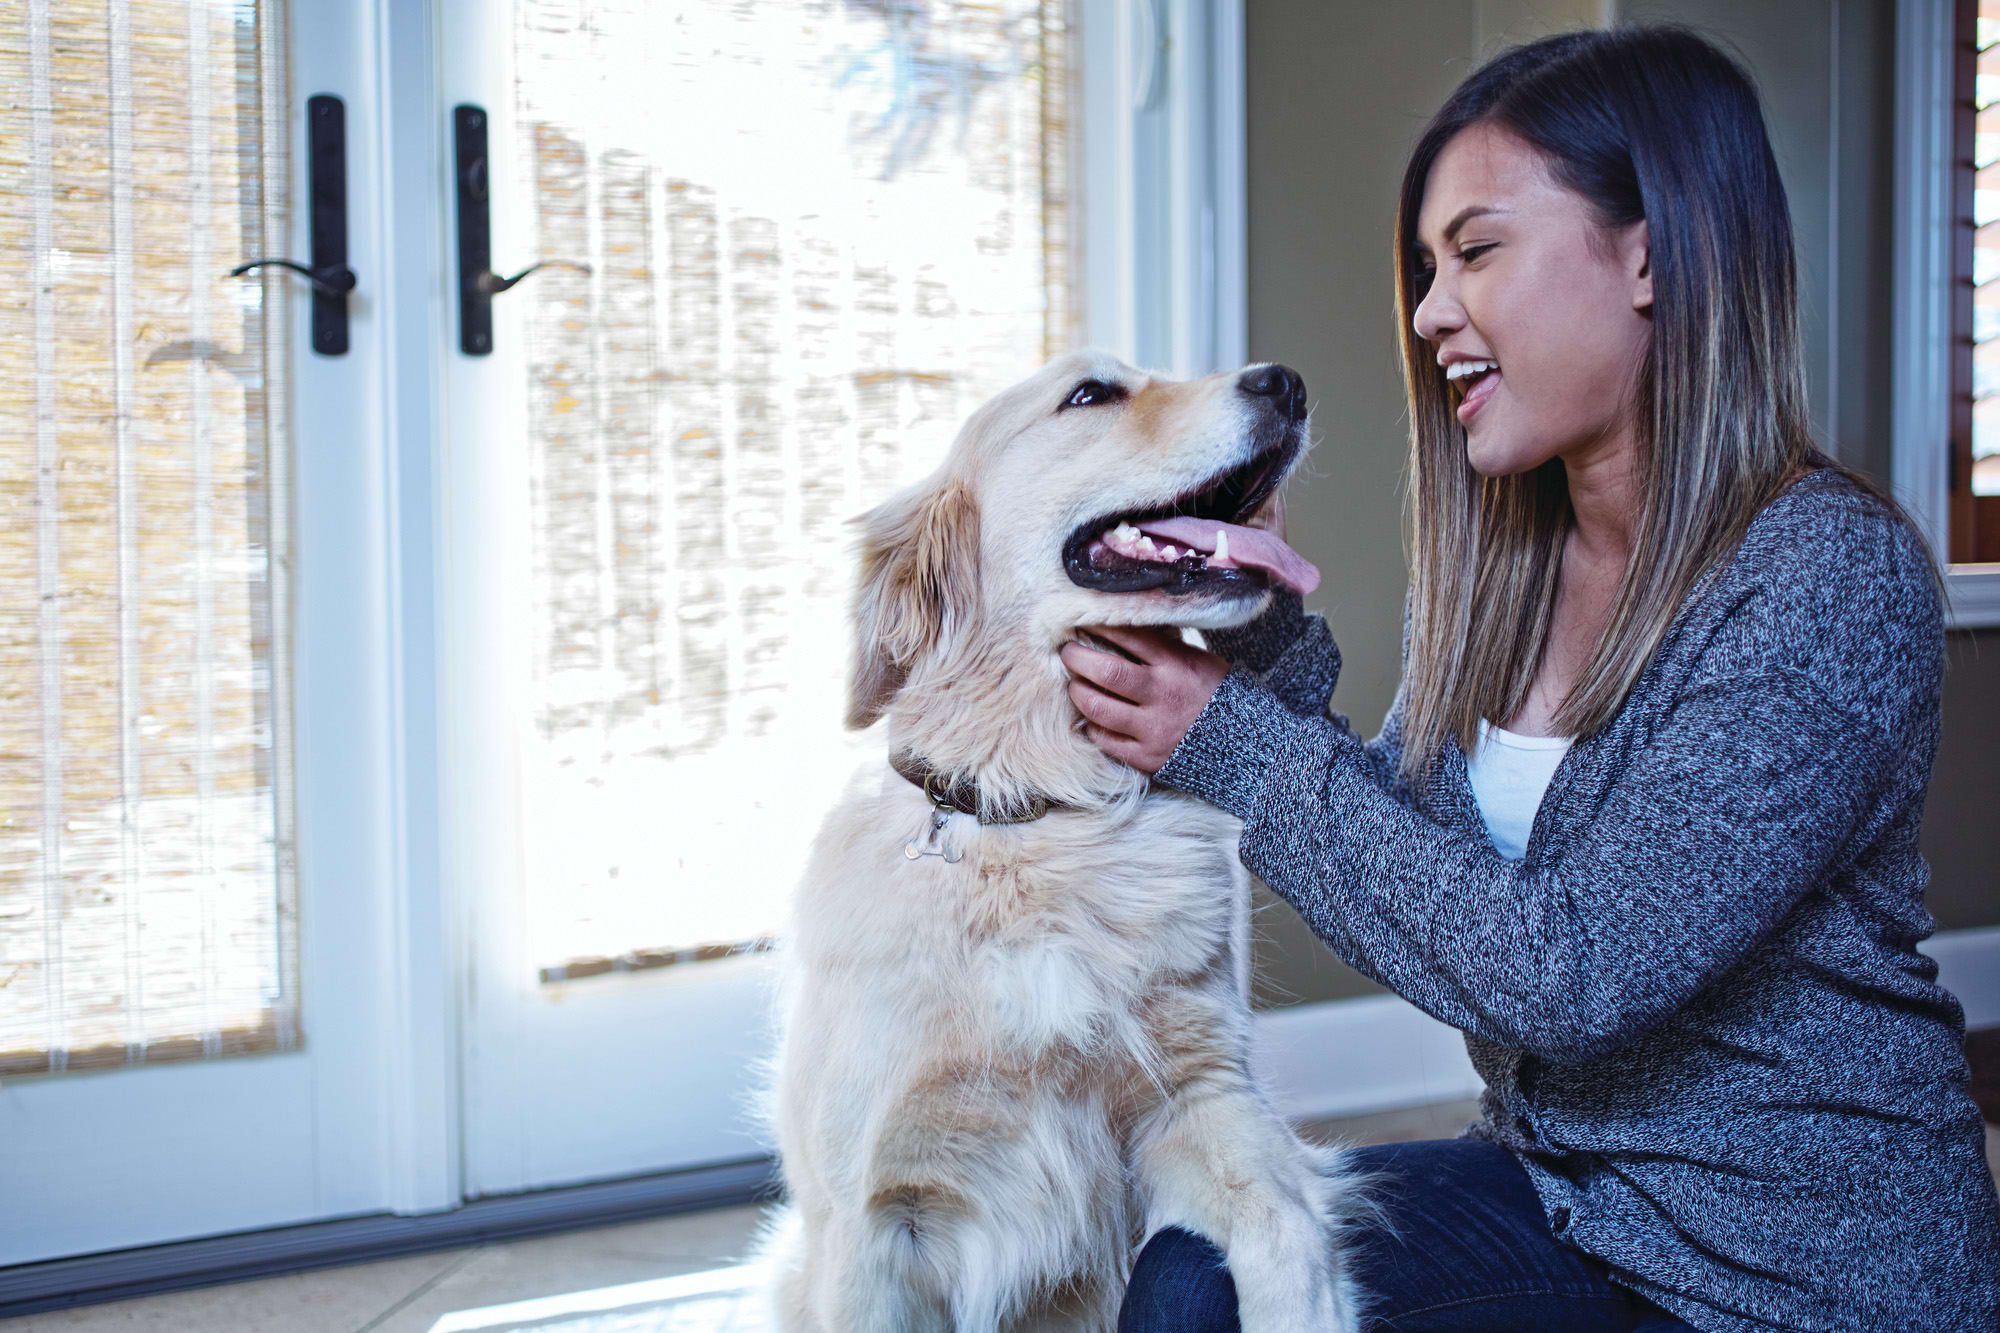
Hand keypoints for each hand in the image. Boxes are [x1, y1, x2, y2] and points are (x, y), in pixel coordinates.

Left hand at [1059, 625, 1230, 775]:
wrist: (1243, 743)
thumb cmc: (1215, 694)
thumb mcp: (1197, 660)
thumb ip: (1162, 648)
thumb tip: (1120, 630)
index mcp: (1176, 665)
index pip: (1128, 637)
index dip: (1099, 627)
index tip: (1082, 622)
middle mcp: (1162, 695)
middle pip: (1106, 672)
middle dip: (1078, 658)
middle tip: (1067, 652)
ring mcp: (1153, 728)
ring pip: (1098, 708)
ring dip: (1078, 692)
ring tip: (1074, 684)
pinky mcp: (1147, 756)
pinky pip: (1106, 741)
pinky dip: (1092, 726)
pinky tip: (1091, 718)